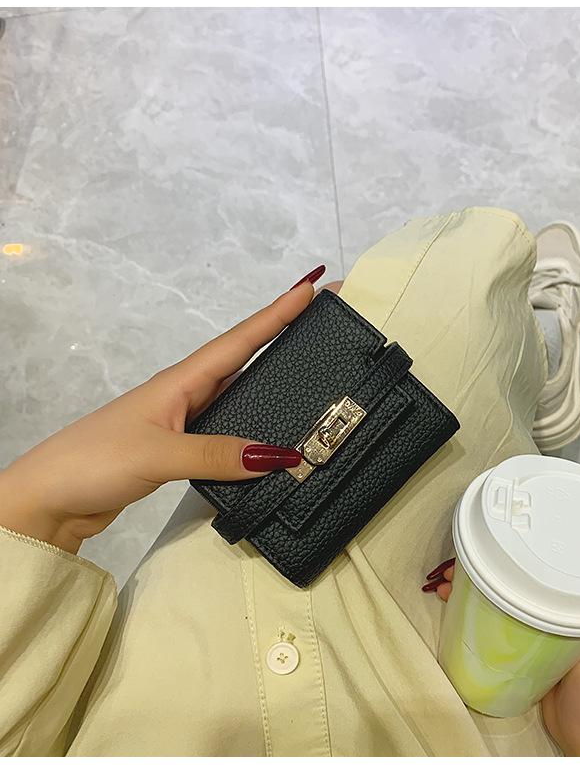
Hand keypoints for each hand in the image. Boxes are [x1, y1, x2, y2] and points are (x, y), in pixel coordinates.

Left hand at [0, 266, 328, 554]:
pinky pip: (226, 428)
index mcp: (180, 382)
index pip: (238, 341)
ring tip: (306, 372)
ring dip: (267, 380)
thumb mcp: (158, 453)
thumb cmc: (96, 461)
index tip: (311, 288)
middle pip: (241, 359)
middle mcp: (185, 395)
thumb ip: (216, 454)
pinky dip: (252, 427)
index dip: (275, 314)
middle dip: (280, 337)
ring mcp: (181, 421)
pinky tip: (267, 436)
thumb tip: (281, 456)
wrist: (50, 499)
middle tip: (320, 326)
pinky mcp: (179, 448)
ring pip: (235, 393)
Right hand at [424, 559, 579, 756]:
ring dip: (481, 584)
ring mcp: (544, 628)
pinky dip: (480, 609)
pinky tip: (456, 602)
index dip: (535, 547)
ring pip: (510, 594)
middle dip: (496, 564)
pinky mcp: (526, 646)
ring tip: (450, 580)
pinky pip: (502, 620)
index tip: (509, 536)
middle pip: (528, 575)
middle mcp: (568, 609)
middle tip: (464, 561)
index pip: (563, 563)